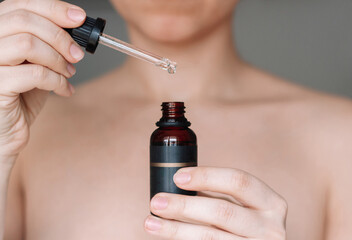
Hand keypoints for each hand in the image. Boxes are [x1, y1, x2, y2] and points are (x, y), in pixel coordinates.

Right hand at [0, 0, 85, 160]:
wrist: (3, 135)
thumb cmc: (18, 100)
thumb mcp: (35, 65)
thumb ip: (47, 46)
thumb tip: (75, 29)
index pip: (19, 5)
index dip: (53, 8)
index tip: (79, 17)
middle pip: (24, 20)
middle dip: (60, 36)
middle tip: (77, 54)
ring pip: (27, 43)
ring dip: (57, 59)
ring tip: (69, 73)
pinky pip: (34, 73)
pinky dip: (57, 81)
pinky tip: (64, 90)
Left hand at [145, 167, 286, 239]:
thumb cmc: (244, 228)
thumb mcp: (241, 208)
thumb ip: (218, 196)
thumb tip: (175, 185)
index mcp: (271, 203)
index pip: (239, 182)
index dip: (206, 177)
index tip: (177, 177)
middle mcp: (271, 228)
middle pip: (222, 212)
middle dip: (184, 206)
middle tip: (156, 202)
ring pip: (211, 238)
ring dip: (176, 230)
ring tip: (151, 223)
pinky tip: (169, 238)